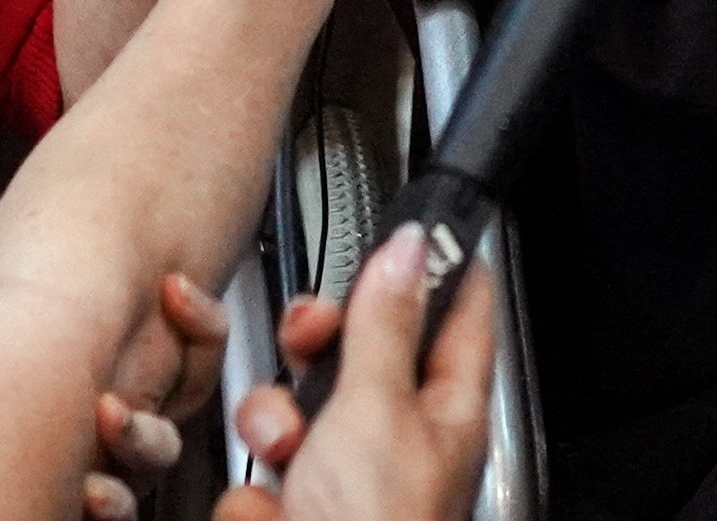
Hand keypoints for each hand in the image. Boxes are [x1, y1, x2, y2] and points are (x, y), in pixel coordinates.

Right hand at [0, 283, 217, 520]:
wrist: (41, 280)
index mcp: (37, 481)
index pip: (83, 510)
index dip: (93, 508)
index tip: (81, 497)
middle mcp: (92, 468)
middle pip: (122, 500)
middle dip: (113, 492)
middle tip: (93, 472)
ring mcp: (138, 425)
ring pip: (162, 449)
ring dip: (142, 436)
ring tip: (111, 409)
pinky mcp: (182, 363)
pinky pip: (206, 356)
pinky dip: (198, 325)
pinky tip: (172, 291)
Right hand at [220, 224, 499, 520]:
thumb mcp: (377, 408)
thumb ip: (384, 326)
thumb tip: (411, 246)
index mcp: (447, 408)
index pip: (461, 311)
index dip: (439, 262)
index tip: (413, 224)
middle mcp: (399, 441)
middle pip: (357, 352)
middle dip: (313, 349)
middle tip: (307, 342)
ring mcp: (344, 479)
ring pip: (291, 414)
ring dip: (273, 430)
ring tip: (286, 455)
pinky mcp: (293, 513)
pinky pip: (257, 477)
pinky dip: (255, 497)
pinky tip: (272, 512)